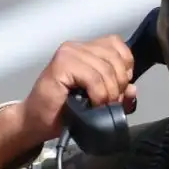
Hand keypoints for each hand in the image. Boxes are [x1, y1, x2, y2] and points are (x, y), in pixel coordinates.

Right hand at [0, 35, 138, 168]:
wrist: (37, 122)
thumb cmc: (64, 111)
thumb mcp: (99, 101)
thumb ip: (117, 92)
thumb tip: (132, 89)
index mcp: (86, 49)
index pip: (118, 46)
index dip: (124, 67)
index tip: (117, 88)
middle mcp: (77, 46)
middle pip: (115, 58)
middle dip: (119, 84)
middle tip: (110, 103)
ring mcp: (68, 53)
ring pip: (106, 69)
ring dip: (109, 93)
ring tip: (100, 106)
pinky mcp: (61, 64)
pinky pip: (93, 77)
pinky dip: (98, 94)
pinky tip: (92, 104)